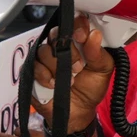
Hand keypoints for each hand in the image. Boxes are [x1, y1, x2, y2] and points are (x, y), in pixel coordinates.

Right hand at [32, 14, 112, 134]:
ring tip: (70, 79)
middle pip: (56, 34)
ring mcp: (45, 58)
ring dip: (57, 65)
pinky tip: (54, 84)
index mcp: (79, 41)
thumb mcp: (103, 71)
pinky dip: (44, 75)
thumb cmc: (91, 88)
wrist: (78, 112)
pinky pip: (33, 66)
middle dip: (67, 50)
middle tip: (78, 66)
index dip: (77, 26)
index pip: (74, 23)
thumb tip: (95, 35)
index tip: (82, 36)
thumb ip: (99, 54)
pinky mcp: (33, 71)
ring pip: (44, 50)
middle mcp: (60, 46)